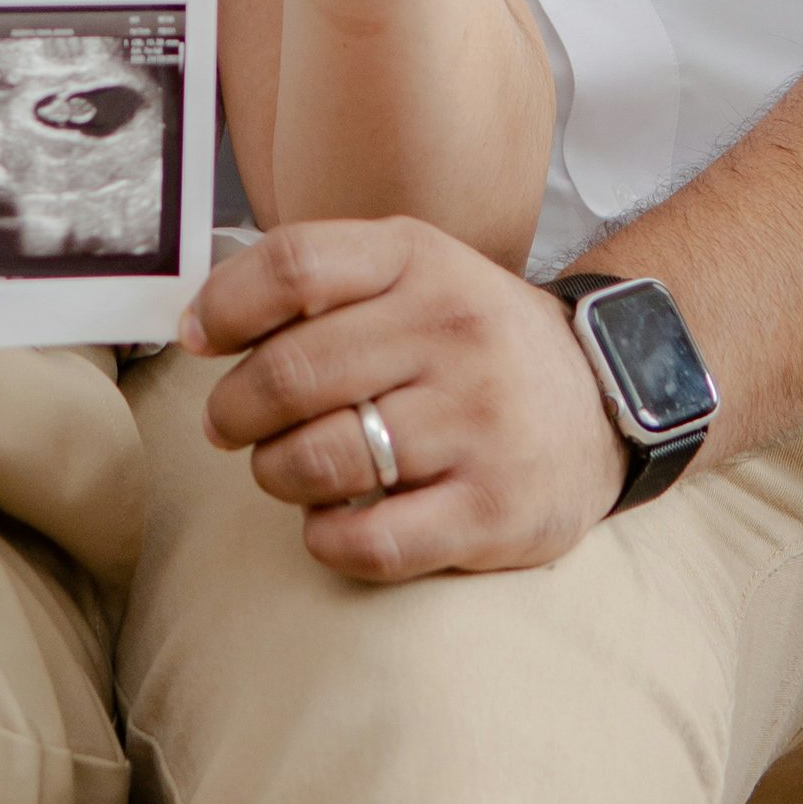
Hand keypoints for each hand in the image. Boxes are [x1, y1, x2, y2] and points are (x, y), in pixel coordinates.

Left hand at [185, 215, 626, 577]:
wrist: (603, 397)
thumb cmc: (473, 338)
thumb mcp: (413, 271)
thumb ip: (317, 282)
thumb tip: (199, 326)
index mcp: (420, 262)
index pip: (294, 266)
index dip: (226, 305)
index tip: (200, 339)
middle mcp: (453, 333)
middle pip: (290, 373)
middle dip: (234, 411)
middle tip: (230, 427)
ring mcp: (477, 423)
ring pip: (318, 460)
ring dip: (275, 474)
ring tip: (285, 470)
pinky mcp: (492, 510)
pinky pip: (369, 541)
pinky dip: (326, 538)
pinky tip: (332, 521)